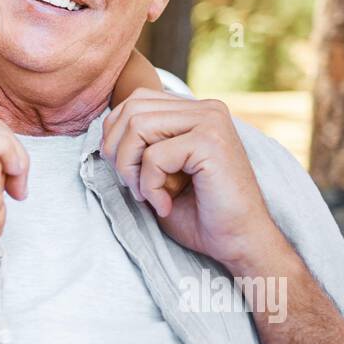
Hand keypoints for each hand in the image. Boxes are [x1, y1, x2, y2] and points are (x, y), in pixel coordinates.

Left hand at [100, 88, 282, 272]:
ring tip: (147, 195)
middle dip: (118, 151)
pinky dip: (150, 185)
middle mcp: (207, 109)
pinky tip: (166, 204)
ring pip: (138, 126)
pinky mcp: (210, 142)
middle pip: (132, 109)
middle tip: (132, 185)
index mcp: (196, 110)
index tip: (126, 172)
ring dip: (131, 168)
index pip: (135, 101)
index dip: (116, 135)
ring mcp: (211, 121)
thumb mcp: (161, 172)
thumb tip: (104, 132)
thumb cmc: (200, 213)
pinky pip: (154, 155)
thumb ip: (141, 145)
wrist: (239, 242)